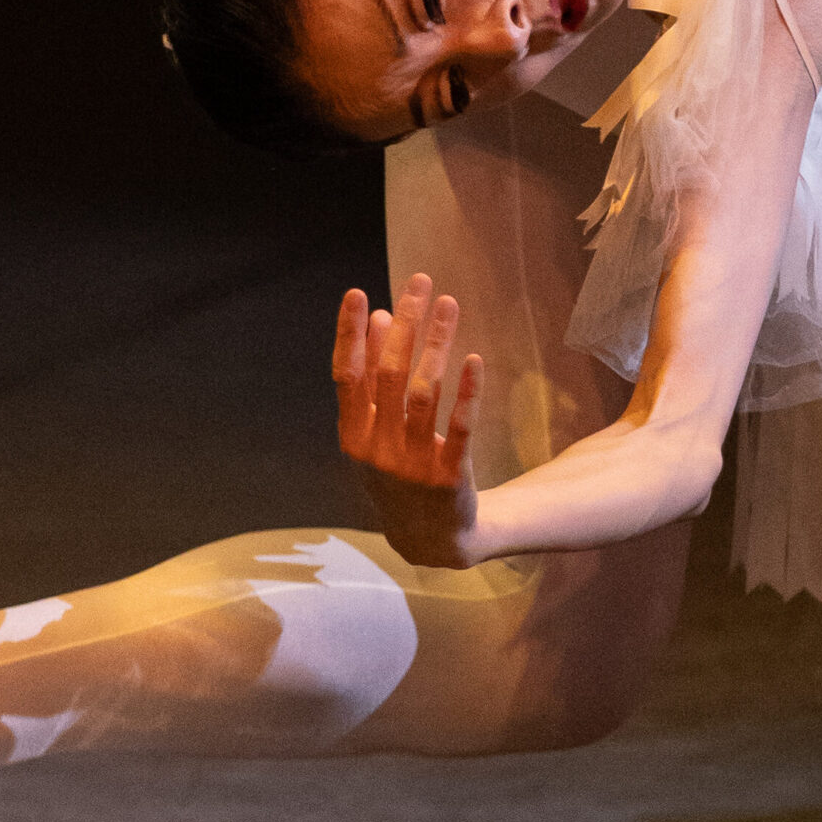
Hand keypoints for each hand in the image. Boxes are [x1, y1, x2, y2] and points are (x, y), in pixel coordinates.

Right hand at [334, 273, 483, 566]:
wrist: (428, 539)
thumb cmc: (396, 472)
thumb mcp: (374, 430)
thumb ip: (373, 376)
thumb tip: (376, 315)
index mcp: (353, 434)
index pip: (346, 374)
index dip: (349, 334)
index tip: (357, 292)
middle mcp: (377, 448)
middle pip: (389, 375)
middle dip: (404, 324)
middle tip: (420, 282)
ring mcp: (412, 464)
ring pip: (424, 394)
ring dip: (436, 344)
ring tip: (448, 303)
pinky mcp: (449, 477)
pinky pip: (460, 428)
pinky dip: (467, 393)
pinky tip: (474, 357)